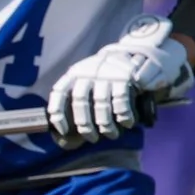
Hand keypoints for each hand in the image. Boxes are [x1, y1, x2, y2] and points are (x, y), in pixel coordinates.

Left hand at [45, 16, 192, 146]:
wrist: (135, 55)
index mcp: (74, 74)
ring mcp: (106, 73)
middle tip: (92, 138)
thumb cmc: (107, 80)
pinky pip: (121, 100)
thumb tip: (65, 139)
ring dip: (106, 124)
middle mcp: (87, 71)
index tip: (65, 131)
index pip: (59, 93)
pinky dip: (123, 116)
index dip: (59, 114)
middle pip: (80, 101)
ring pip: (101, 103)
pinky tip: (127, 123)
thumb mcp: (90, 84)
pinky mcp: (125, 76)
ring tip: (111, 135)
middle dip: (85, 125)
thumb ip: (79, 105)